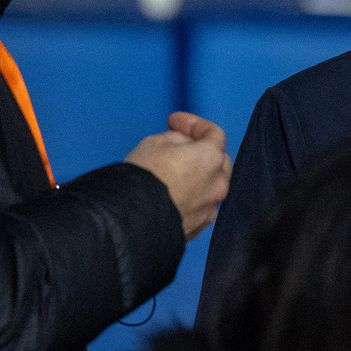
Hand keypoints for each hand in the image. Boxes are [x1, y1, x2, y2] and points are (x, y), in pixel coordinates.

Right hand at [125, 112, 230, 240]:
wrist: (132, 220)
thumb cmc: (143, 176)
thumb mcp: (155, 142)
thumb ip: (177, 139)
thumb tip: (182, 147)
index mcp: (211, 158)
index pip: (214, 133)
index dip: (194, 124)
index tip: (175, 123)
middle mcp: (218, 185)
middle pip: (218, 161)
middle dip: (202, 151)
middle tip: (179, 147)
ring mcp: (210, 209)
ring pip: (211, 188)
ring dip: (199, 178)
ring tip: (176, 174)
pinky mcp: (198, 228)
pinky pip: (200, 208)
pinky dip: (191, 200)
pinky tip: (175, 197)